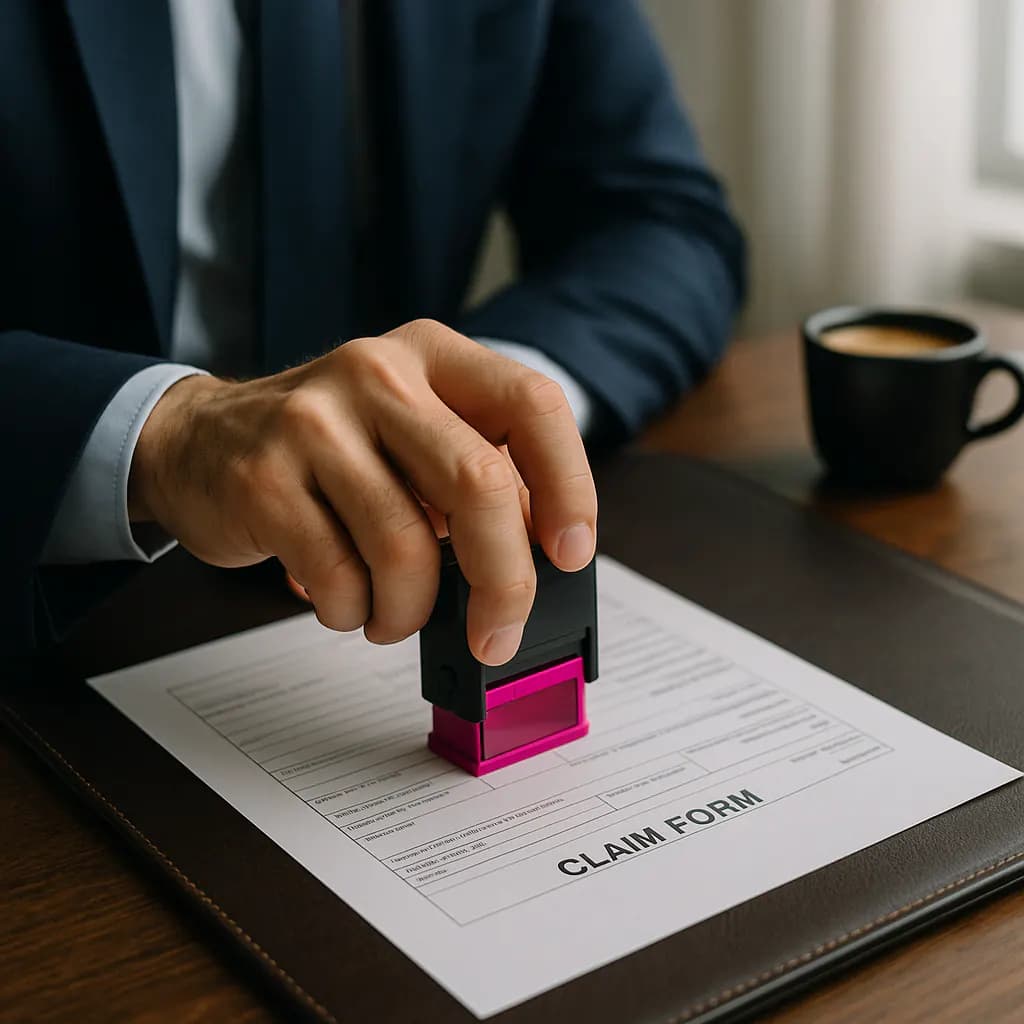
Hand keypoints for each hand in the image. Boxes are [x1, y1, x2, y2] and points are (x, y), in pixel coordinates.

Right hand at [128, 320, 596, 664]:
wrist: (198, 442)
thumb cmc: (329, 452)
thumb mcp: (412, 436)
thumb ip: (476, 482)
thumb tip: (537, 565)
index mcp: (432, 355)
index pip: (532, 404)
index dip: (568, 486)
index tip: (571, 554)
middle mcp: (378, 372)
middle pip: (479, 484)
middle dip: (504, 582)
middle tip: (498, 633)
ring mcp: (314, 421)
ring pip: (406, 546)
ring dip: (412, 610)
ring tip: (396, 616)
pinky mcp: (265, 478)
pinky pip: (340, 576)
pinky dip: (355, 613)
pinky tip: (348, 603)